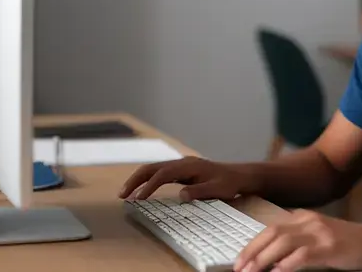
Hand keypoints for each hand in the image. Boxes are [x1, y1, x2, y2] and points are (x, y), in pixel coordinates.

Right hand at [118, 156, 255, 201]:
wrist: (239, 175)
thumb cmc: (230, 183)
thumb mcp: (218, 189)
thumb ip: (200, 191)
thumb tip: (180, 195)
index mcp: (189, 166)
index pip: (163, 174)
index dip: (149, 185)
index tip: (138, 198)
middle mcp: (182, 162)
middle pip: (153, 167)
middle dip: (135, 179)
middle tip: (121, 194)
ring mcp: (181, 165)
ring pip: (154, 169)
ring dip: (139, 179)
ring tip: (125, 193)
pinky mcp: (182, 170)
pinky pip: (160, 173)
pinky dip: (148, 180)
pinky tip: (142, 190)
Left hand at [234, 209, 361, 271]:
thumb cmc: (350, 245)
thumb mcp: (320, 237)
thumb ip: (298, 243)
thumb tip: (272, 261)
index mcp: (304, 217)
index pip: (270, 228)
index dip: (252, 244)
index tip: (240, 259)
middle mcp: (309, 221)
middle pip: (271, 233)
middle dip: (252, 251)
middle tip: (239, 268)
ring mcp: (320, 232)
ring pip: (282, 243)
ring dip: (263, 259)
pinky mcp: (329, 246)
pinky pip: (301, 255)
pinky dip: (286, 265)